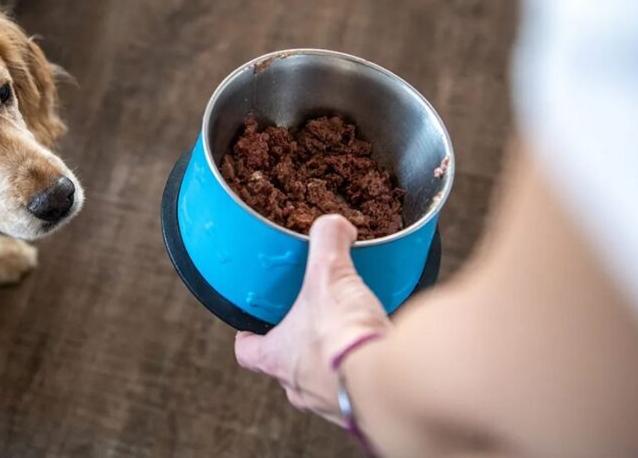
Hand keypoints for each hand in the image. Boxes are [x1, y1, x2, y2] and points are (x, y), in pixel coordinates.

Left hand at [234, 215, 391, 423]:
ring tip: (349, 338)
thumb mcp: (330, 273)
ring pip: (323, 384)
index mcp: (277, 358)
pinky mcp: (364, 412)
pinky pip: (358, 392)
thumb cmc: (344, 334)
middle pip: (287, 370)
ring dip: (333, 364)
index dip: (248, 338)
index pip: (247, 352)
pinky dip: (365, 374)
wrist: (391, 380)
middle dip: (299, 348)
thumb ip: (327, 241)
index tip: (252, 327)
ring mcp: (331, 405)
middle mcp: (300, 388)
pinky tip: (377, 355)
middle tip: (312, 325)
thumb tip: (333, 225)